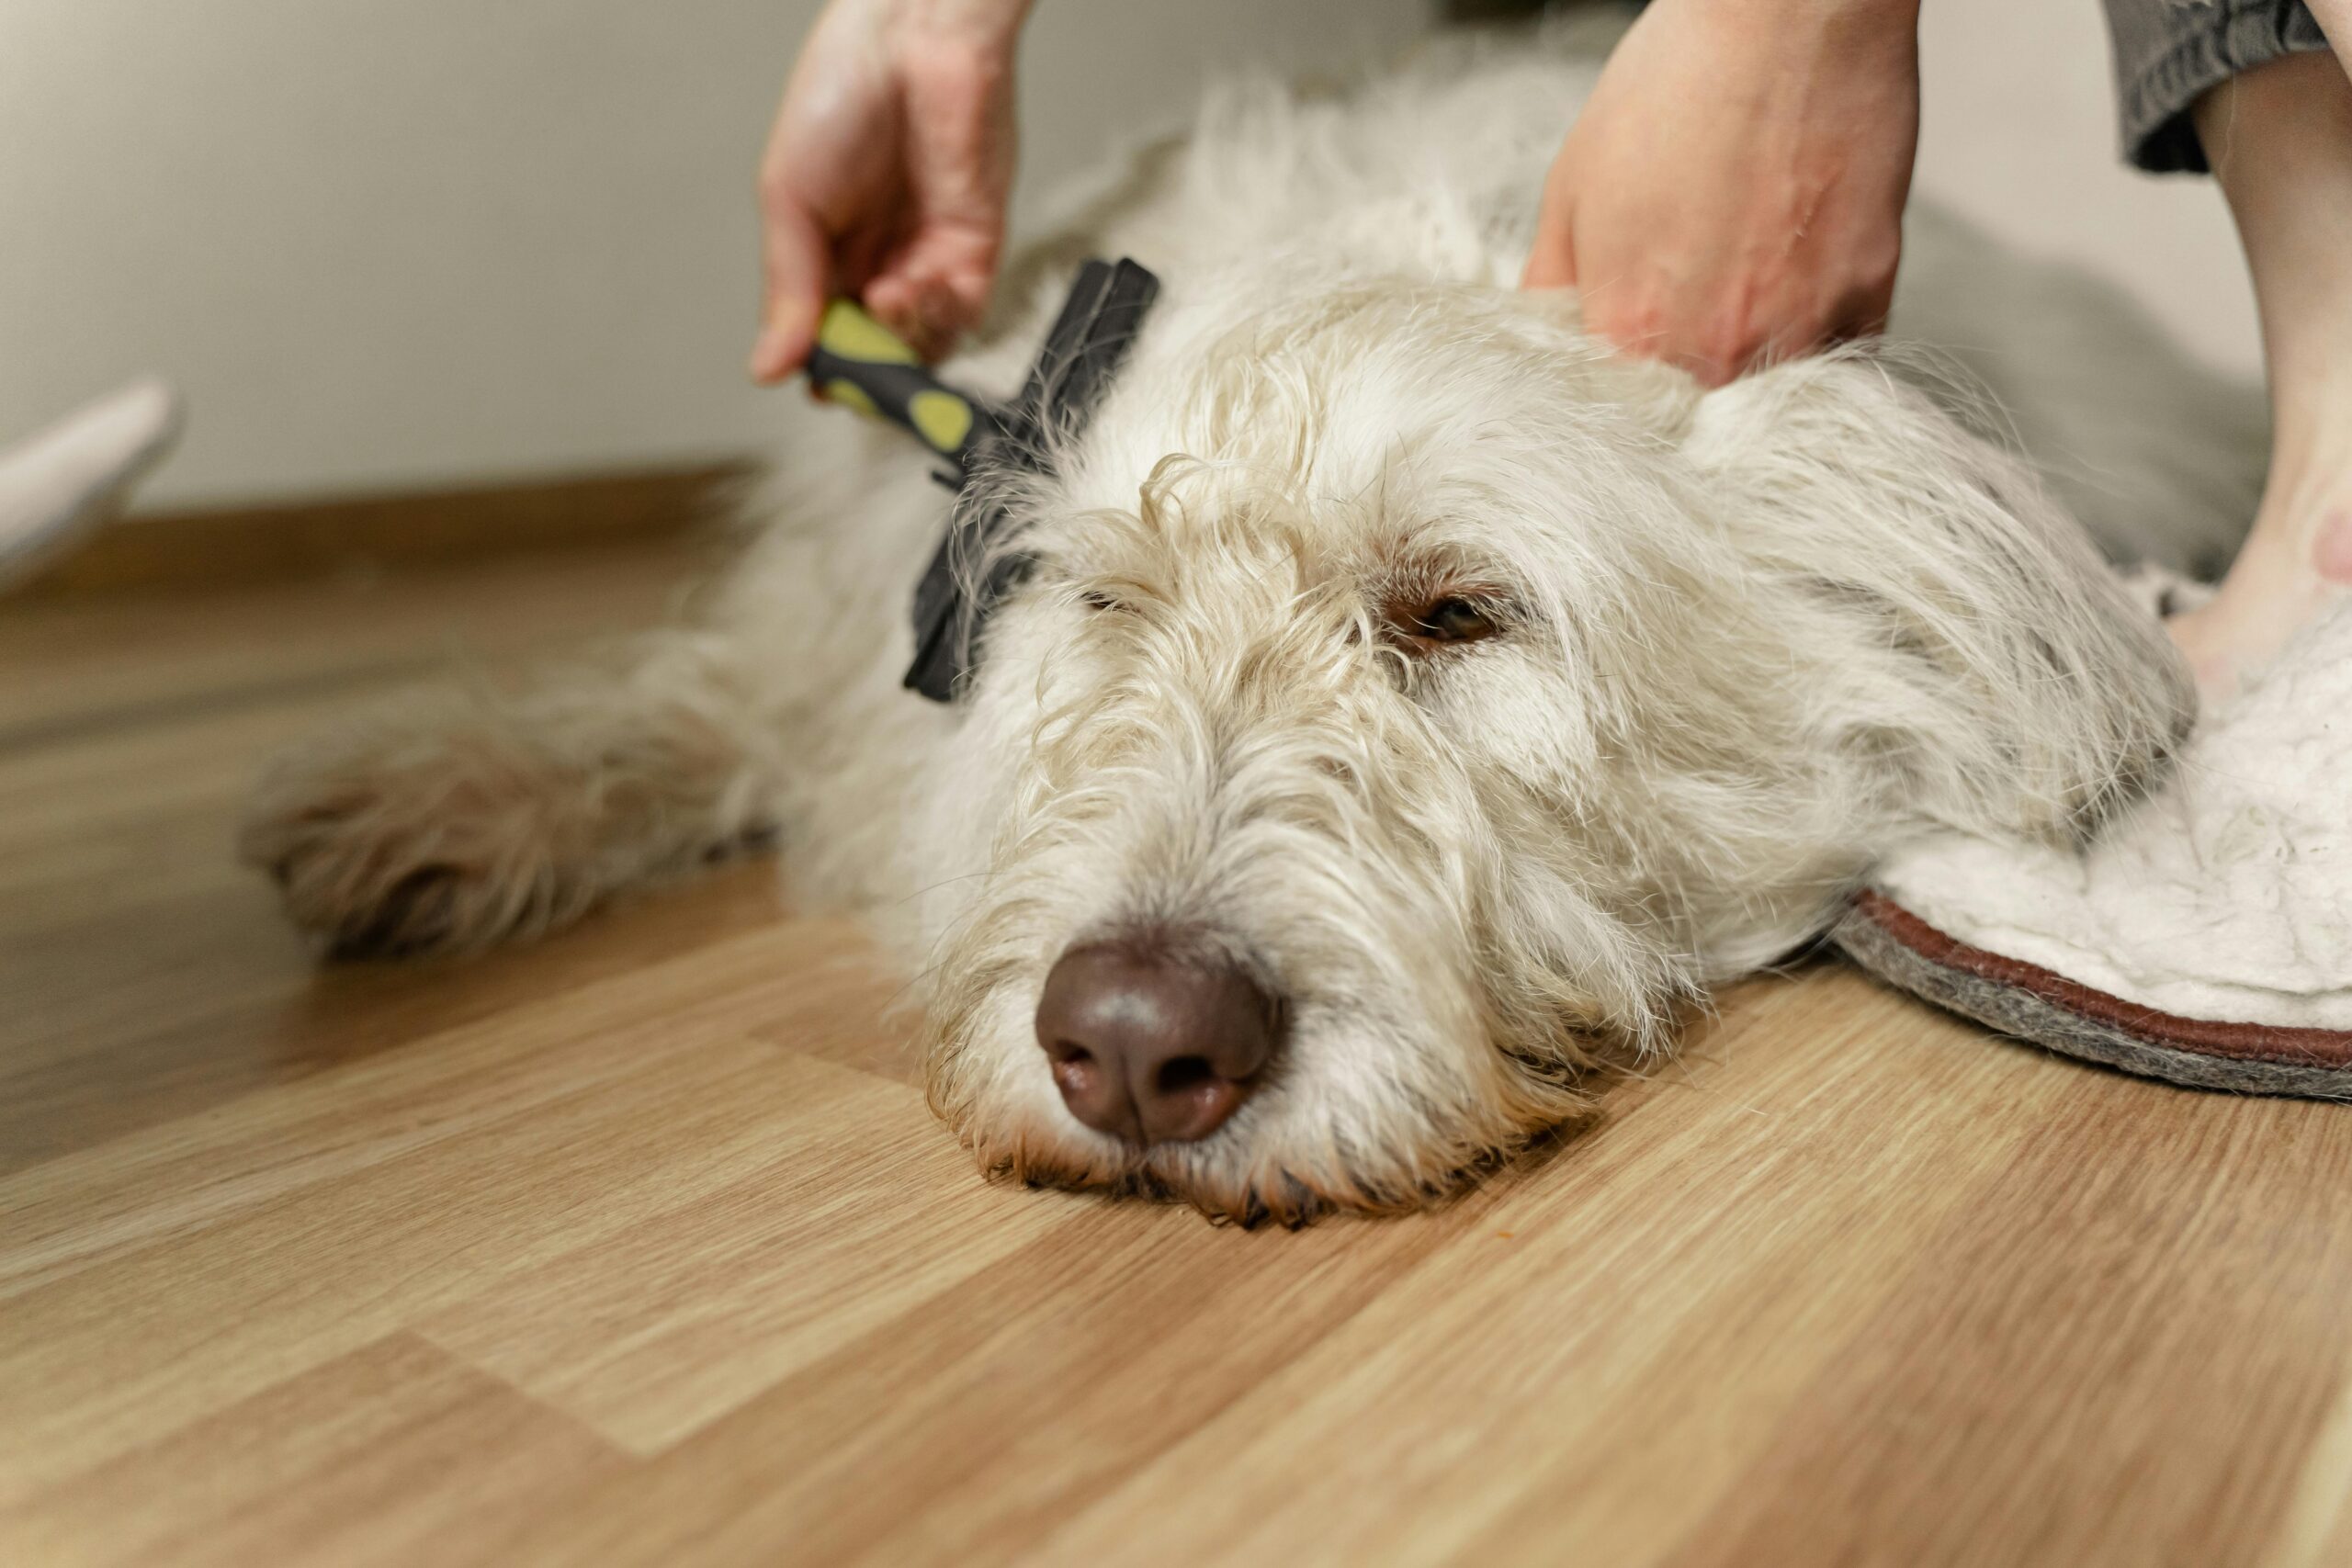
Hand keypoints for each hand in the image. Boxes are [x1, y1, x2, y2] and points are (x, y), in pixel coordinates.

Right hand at [749, 0, 1029, 380]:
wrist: (912, 38)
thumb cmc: (839, 95)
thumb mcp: (789, 198)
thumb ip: (787, 288)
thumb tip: (768, 368)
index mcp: (823, 254)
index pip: (824, 340)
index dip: (823, 367)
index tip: (817, 374)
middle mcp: (877, 263)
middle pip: (876, 354)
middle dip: (868, 367)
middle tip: (856, 357)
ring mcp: (928, 259)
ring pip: (922, 346)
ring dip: (903, 342)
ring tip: (884, 296)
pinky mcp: (976, 248)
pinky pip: (963, 314)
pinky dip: (938, 317)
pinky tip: (913, 285)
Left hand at [1522, 0, 1921, 385]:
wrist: (1789, 16)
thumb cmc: (1675, 86)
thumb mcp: (1572, 190)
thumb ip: (1551, 287)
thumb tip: (1542, 340)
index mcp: (1631, 333)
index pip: (1609, 422)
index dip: (1609, 407)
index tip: (1613, 388)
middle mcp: (1717, 351)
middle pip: (1690, 420)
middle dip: (1677, 395)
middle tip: (1677, 337)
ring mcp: (1800, 330)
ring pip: (1768, 398)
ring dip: (1748, 371)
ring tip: (1737, 303)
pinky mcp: (1869, 296)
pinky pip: (1838, 357)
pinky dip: (1814, 336)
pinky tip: (1791, 282)